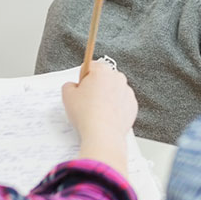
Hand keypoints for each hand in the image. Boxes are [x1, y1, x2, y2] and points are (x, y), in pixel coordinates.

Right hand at [63, 61, 136, 175]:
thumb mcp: (67, 96)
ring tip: (96, 111)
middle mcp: (118, 78)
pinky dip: (115, 108)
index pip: (91, 66)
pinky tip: (105, 117)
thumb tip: (73, 86)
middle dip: (95, 86)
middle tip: (86, 101)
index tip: (80, 86)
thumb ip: (69, 85)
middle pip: (103, 78)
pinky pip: (121, 103)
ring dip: (106, 97)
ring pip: (113, 90)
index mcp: (102, 71)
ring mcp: (127, 91)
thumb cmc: (86, 114)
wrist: (103, 133)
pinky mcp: (133, 105)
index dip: (83, 77)